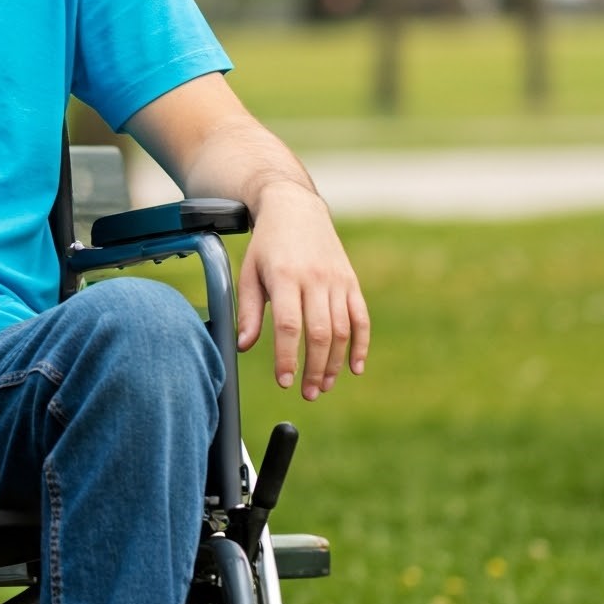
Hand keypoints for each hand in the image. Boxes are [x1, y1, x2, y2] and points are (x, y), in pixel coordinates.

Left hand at [235, 183, 370, 400]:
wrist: (295, 210)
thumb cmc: (266, 246)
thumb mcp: (248, 273)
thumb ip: (247, 310)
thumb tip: (243, 346)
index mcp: (285, 277)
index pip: (288, 325)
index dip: (287, 356)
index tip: (284, 382)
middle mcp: (314, 279)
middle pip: (319, 332)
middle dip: (314, 368)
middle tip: (306, 393)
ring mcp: (336, 280)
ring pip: (342, 329)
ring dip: (334, 362)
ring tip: (323, 386)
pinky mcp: (351, 282)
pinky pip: (361, 318)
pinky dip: (361, 345)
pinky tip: (354, 367)